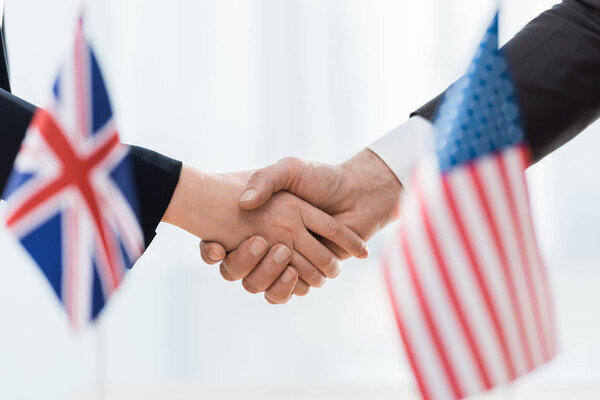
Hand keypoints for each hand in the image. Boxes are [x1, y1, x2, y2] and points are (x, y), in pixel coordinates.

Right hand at [200, 149, 402, 293]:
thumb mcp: (289, 169)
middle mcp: (266, 244)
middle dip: (243, 262)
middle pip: (238, 270)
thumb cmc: (321, 178)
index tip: (216, 246)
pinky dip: (289, 287)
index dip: (211, 250)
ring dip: (267, 276)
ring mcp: (286, 261)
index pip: (221, 243)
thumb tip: (244, 203)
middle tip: (258, 242)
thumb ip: (266, 179)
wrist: (358, 192)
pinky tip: (294, 272)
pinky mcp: (306, 274)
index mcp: (257, 222)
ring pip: (260, 284)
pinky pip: (289, 292)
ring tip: (282, 255)